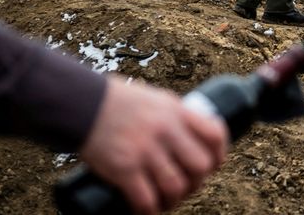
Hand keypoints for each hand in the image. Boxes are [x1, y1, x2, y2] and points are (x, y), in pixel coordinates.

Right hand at [80, 77, 228, 214]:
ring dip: (175, 200)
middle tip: (188, 186)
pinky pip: (146, 199)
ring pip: (176, 187)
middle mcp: (166, 131)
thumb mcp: (157, 100)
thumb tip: (192, 137)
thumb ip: (175, 117)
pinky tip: (147, 209)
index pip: (215, 134)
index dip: (220, 154)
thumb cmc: (119, 101)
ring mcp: (145, 151)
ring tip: (167, 200)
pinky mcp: (124, 169)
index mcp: (177, 112)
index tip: (213, 164)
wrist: (82, 104)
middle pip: (200, 166)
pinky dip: (150, 209)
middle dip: (198, 181)